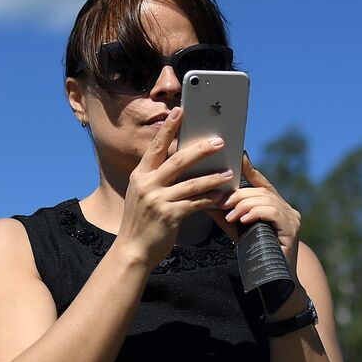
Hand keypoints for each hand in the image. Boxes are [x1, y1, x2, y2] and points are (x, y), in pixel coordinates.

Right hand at [118, 106, 240, 264]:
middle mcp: (147, 184)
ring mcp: (157, 200)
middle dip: (200, 149)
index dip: (169, 128)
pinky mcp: (169, 216)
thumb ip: (157, 178)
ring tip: (229, 172)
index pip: (156, 147)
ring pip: (191, 183)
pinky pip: (196, 203)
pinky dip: (211, 200)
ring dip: (213, 177)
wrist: (132, 250)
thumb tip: (181, 160)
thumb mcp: (143, 195)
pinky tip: (223, 197)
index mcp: (140, 175)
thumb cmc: (142, 221)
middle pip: (177, 160)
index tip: (180, 111)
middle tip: (219, 142)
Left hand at [217, 153, 302, 273]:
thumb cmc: (254, 253)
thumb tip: (204, 198)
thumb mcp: (236, 229)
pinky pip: (272, 212)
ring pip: (265, 199)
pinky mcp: (292, 228)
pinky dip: (255, 213)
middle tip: (220, 201)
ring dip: (244, 205)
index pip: (261, 182)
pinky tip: (242, 220)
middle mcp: (286, 208)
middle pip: (260, 191)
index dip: (250, 169)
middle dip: (238, 194)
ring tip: (229, 215)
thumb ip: (224, 213)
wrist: (272, 279)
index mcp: (274, 205)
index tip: (239, 156)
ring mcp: (292, 217)